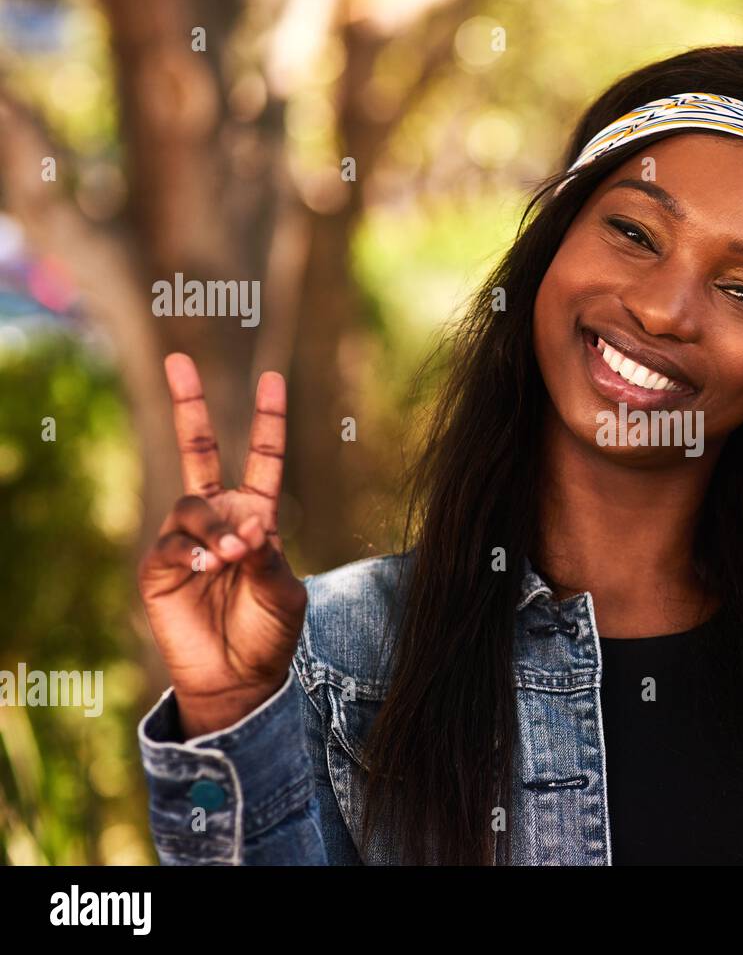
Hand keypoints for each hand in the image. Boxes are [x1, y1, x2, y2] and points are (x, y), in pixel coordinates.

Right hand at [137, 353, 307, 738]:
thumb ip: (271, 557)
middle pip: (199, 451)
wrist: (240, 678)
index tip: (273, 378)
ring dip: (217, 526)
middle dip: (189, 406)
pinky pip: (173, 543)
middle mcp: (219, 518)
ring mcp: (186, 540)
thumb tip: (251, 527)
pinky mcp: (159, 568)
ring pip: (193, 505)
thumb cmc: (270, 633)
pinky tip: (210, 567)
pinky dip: (194, 552)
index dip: (267, 421)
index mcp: (258, 516)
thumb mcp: (285, 593)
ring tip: (235, 556)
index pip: (263, 458)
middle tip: (178, 360)